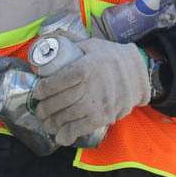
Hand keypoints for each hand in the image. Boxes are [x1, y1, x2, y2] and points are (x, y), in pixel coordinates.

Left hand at [33, 38, 150, 145]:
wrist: (137, 72)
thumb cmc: (110, 56)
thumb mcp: (90, 44)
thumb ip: (70, 42)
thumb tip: (48, 40)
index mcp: (86, 67)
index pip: (60, 80)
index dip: (45, 88)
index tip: (37, 92)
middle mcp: (92, 86)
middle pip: (62, 100)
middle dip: (45, 108)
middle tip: (39, 110)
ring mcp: (99, 103)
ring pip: (69, 116)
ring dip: (53, 122)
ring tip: (46, 122)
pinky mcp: (105, 116)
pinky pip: (83, 128)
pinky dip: (69, 134)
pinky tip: (60, 136)